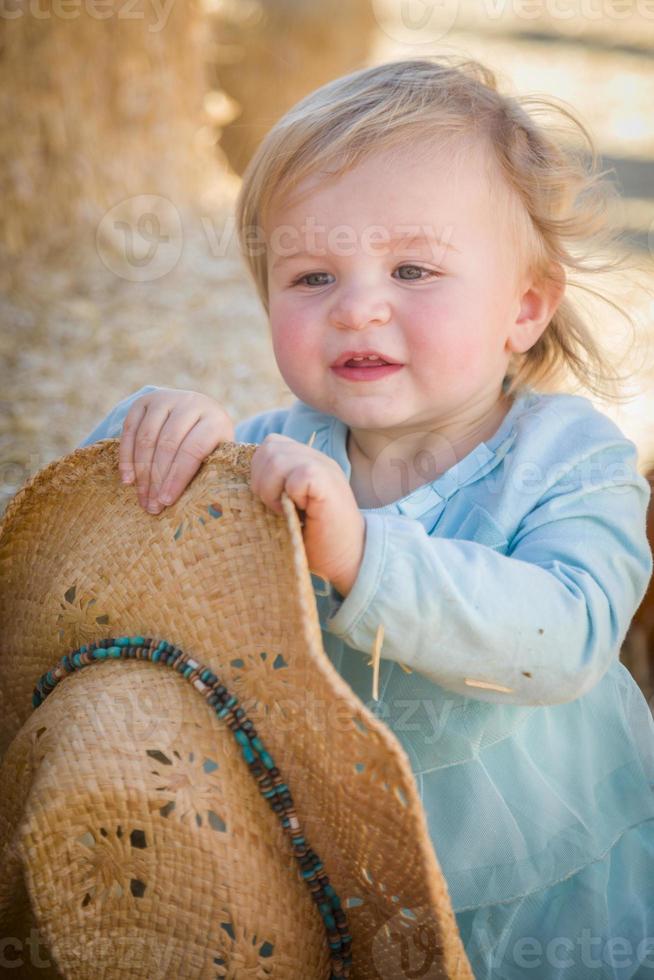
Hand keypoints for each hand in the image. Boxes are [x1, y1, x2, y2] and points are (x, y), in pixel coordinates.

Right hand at [119, 388, 234, 512]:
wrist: (197, 410)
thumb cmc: (209, 444)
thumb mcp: (216, 455)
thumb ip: (206, 472)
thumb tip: (190, 504)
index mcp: (214, 420)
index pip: (192, 450)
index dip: (177, 477)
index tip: (166, 501)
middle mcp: (191, 403)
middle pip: (167, 444)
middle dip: (157, 479)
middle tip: (152, 506)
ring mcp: (166, 398)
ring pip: (147, 437)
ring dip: (141, 472)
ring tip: (142, 498)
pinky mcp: (144, 400)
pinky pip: (130, 430)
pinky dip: (127, 457)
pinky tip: (128, 480)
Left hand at [251, 434, 364, 596]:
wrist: (351, 560)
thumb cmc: (315, 541)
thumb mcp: (286, 508)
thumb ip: (272, 488)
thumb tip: (237, 484)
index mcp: (305, 461)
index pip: (269, 446)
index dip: (260, 472)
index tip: (270, 502)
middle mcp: (315, 457)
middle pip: (269, 446)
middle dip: (261, 479)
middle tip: (275, 508)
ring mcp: (323, 466)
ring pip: (276, 456)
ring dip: (272, 488)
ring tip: (285, 511)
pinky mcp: (327, 480)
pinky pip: (296, 474)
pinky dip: (289, 495)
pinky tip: (298, 512)